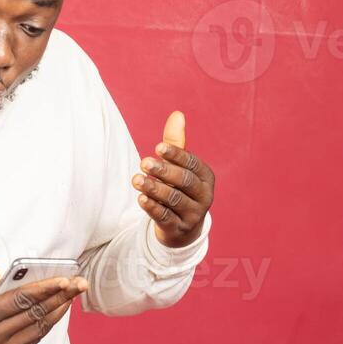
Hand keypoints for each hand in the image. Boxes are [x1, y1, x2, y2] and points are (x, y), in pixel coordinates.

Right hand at [0, 270, 88, 343]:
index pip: (22, 300)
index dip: (46, 288)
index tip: (66, 278)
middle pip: (36, 313)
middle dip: (61, 297)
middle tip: (80, 283)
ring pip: (38, 329)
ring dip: (58, 311)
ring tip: (72, 296)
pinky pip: (31, 342)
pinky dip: (45, 326)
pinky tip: (55, 313)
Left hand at [130, 110, 215, 248]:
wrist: (181, 227)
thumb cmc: (178, 188)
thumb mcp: (177, 166)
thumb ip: (175, 142)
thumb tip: (177, 114)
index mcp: (206, 177)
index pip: (192, 163)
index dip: (176, 155)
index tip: (157, 147)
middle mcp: (204, 196)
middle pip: (184, 181)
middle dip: (164, 171)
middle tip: (144, 162)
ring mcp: (193, 214)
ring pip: (174, 200)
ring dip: (155, 189)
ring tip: (137, 180)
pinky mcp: (180, 229)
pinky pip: (166, 218)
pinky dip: (153, 208)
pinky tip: (141, 198)